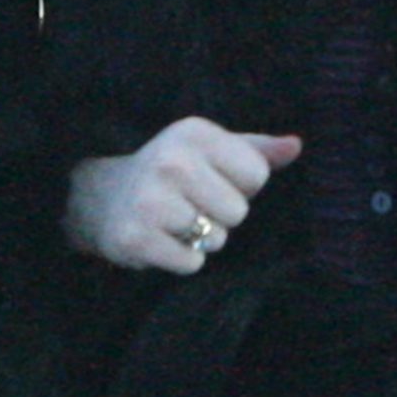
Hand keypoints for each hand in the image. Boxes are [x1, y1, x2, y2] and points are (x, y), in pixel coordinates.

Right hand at [62, 117, 304, 273]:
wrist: (101, 197)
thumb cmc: (171, 172)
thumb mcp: (210, 150)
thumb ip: (256, 149)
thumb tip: (295, 146)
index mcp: (195, 133)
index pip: (257, 175)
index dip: (240, 186)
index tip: (212, 181)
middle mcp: (171, 161)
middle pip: (239, 211)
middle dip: (220, 216)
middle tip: (189, 205)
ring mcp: (150, 200)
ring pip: (217, 239)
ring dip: (201, 239)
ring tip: (174, 222)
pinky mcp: (136, 237)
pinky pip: (191, 263)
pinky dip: (182, 259)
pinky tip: (162, 240)